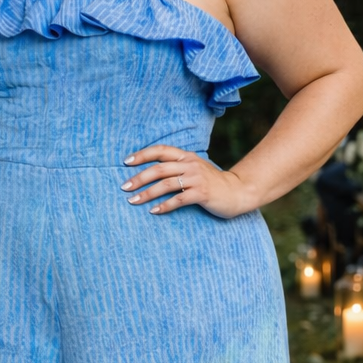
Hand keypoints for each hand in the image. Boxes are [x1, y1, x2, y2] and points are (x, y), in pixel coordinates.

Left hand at [120, 146, 251, 219]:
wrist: (237, 192)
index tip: (126, 162)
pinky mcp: (202, 194)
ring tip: (133, 201)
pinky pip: (179, 199)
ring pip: (166, 184)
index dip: (142, 154)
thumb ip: (177, 167)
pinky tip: (153, 211)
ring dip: (147, 193)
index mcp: (186, 156)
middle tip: (124, 187)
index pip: (161, 150)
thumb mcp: (194, 169)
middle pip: (159, 168)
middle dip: (139, 178)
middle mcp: (190, 165)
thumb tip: (150, 172)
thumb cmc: (211, 183)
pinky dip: (164, 206)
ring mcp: (197, 179)